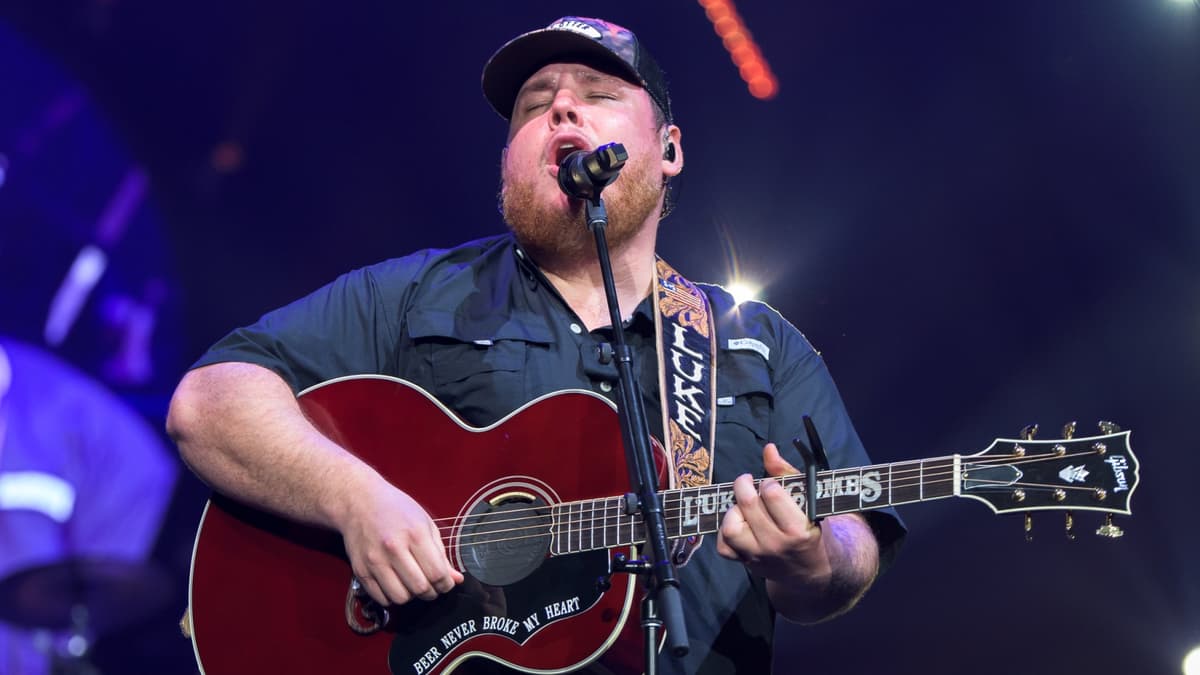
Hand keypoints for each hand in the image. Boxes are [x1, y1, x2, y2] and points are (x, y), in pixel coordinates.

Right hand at [338, 475, 464, 605]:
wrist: (359, 502)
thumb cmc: (395, 509)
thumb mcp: (425, 524)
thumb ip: (441, 554)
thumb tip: (456, 579)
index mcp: (415, 534)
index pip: (437, 573)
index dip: (446, 584)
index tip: (446, 583)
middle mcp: (393, 548)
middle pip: (420, 588)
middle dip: (431, 592)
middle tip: (432, 585)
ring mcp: (375, 561)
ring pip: (400, 598)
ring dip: (411, 596)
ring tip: (412, 584)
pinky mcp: (361, 570)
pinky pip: (381, 598)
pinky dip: (392, 597)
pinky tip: (396, 584)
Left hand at [716, 443, 831, 584]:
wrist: (812, 570)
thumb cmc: (810, 529)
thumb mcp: (808, 500)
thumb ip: (786, 473)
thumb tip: (768, 449)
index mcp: (798, 529)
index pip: (771, 494)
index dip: (768, 483)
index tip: (771, 484)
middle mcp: (776, 545)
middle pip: (747, 505)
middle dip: (745, 485)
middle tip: (749, 482)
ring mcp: (758, 557)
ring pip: (730, 527)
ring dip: (734, 510)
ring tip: (744, 506)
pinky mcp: (745, 563)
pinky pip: (723, 546)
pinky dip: (725, 531)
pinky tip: (738, 522)